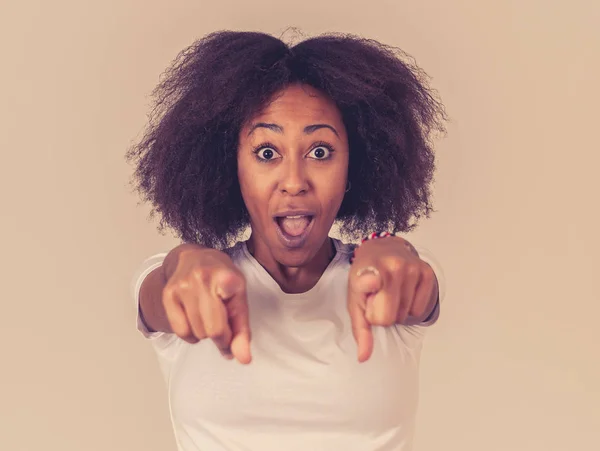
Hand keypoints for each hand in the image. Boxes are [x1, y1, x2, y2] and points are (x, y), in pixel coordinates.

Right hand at [162, 248, 250, 363]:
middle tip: (225, 327)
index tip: (231, 321)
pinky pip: (180, 331)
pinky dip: (191, 334)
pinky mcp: (167, 294)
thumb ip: (243, 331)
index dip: (230, 329)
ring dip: (206, 334)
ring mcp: (182, 286)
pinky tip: (195, 320)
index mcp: (225, 277)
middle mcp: (201, 279)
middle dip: (221, 337)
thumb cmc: (223, 280)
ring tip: (209, 317)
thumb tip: (244, 360)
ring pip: (196, 333)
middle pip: (212, 331)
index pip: (226, 310)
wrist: (195, 258)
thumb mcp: (240, 299)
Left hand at [347, 236, 437, 362]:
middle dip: (381, 314)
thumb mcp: (355, 300)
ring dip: (397, 311)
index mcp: (367, 271)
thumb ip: (360, 329)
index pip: (370, 280)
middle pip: (388, 318)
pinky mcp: (427, 272)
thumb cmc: (365, 278)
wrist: (382, 249)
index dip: (371, 282)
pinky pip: (420, 310)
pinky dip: (411, 308)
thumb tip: (363, 358)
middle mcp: (391, 266)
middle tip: (378, 298)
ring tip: (390, 294)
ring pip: (405, 315)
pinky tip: (403, 293)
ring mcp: (411, 268)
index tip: (376, 281)